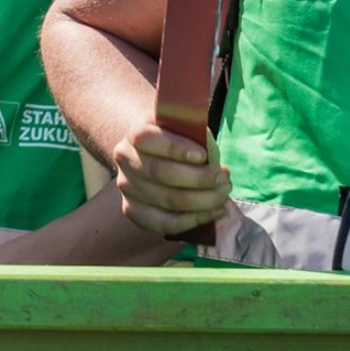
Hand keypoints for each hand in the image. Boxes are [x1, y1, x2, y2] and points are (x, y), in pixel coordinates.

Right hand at [113, 124, 229, 236]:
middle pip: (160, 172)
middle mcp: (125, 157)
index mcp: (136, 131)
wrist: (155, 154)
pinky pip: (164, 223)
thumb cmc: (179, 139)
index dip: (175, 148)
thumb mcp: (186, 127)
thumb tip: (211, 161)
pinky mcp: (132, 209)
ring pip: (167, 200)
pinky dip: (194, 220)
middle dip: (200, 178)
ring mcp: (126, 185)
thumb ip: (197, 136)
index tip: (203, 155)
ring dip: (204, 200)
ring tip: (224, 195)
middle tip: (224, 179)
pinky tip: (214, 212)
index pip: (146, 138)